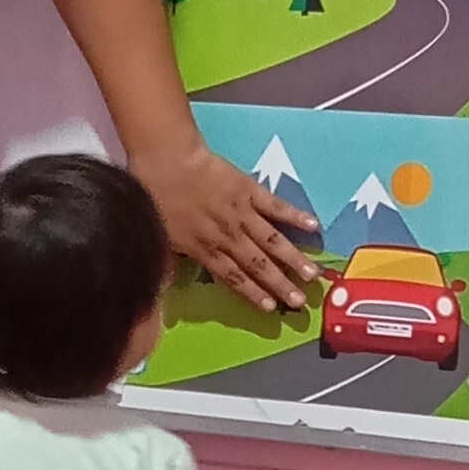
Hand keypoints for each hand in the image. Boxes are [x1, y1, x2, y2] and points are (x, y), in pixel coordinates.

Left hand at [142, 144, 314, 315]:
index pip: (233, 277)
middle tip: (300, 301)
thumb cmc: (155, 196)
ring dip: (293, 259)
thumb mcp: (157, 236)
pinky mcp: (250, 191)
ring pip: (272, 241)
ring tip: (312, 274)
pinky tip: (313, 227)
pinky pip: (276, 207)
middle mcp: (227, 236)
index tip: (271, 308)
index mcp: (204, 249)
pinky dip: (295, 216)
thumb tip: (165, 283)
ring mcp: (241, 213)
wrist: (167, 160)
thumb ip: (168, 262)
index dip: (253, 294)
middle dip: (281, 285)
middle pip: (258, 264)